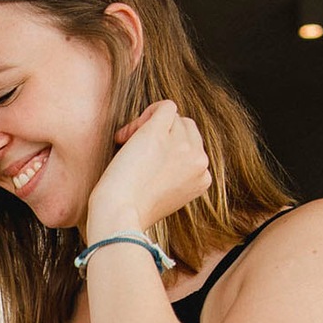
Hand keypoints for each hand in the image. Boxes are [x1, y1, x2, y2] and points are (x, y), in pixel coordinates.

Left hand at [85, 97, 210, 245]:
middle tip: (131, 153)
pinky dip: (148, 112)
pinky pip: (165, 107)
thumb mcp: (166, 195)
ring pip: (175, 117)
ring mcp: (182, 145)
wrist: (119, 215)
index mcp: (203, 178)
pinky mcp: (161, 133)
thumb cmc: (133, 210)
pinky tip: (127, 133)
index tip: (145, 165)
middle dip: (162, 135)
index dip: (169, 150)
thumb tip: (166, 150)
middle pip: (186, 129)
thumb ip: (176, 174)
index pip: (193, 148)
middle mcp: (199, 160)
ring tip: (125, 145)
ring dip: (149, 126)